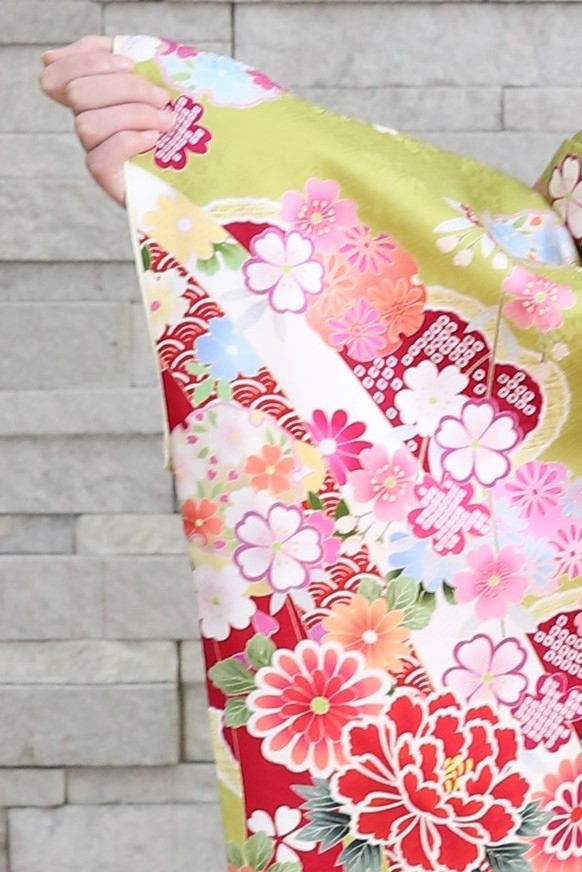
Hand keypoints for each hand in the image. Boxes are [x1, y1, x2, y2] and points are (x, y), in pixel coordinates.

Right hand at [40, 35, 173, 204]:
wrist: (199, 172)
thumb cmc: (179, 122)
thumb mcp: (155, 77)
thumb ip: (120, 55)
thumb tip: (58, 55)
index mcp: (93, 97)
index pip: (56, 76)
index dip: (85, 62)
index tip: (128, 63)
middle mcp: (88, 123)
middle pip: (77, 94)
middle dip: (124, 87)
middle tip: (162, 97)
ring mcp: (96, 152)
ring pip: (88, 124)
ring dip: (134, 115)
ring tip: (167, 121)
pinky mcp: (108, 178)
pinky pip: (101, 156)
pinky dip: (130, 141)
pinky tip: (154, 140)